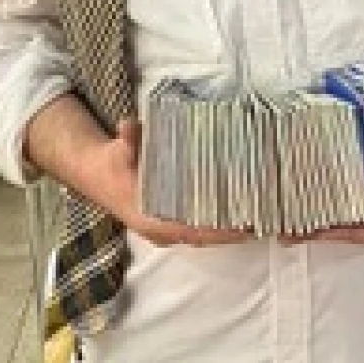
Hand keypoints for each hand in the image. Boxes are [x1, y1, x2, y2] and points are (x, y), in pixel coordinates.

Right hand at [96, 120, 249, 248]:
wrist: (100, 175)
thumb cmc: (113, 165)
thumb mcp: (118, 151)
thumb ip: (127, 140)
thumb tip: (129, 125)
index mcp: (150, 221)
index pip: (191, 232)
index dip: (218, 232)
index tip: (244, 226)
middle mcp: (163, 230)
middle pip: (205, 236)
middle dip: (233, 230)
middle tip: (263, 215)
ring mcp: (170, 228)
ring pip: (206, 233)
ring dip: (231, 226)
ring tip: (261, 211)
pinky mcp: (175, 219)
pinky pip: (203, 224)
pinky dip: (222, 218)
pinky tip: (244, 204)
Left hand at [288, 121, 363, 246]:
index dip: (350, 232)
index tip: (324, 232)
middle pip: (350, 228)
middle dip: (320, 231)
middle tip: (286, 230)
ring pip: (342, 217)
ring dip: (314, 219)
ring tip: (281, 219)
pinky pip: (343, 199)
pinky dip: (322, 199)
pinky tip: (297, 194)